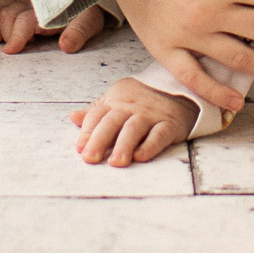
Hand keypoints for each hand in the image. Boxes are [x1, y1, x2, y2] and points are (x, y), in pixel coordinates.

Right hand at [0, 0, 107, 54]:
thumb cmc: (86, 12)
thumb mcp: (90, 22)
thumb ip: (79, 33)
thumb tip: (66, 46)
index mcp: (49, 8)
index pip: (25, 19)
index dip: (16, 35)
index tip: (10, 50)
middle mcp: (32, 2)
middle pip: (8, 13)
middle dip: (5, 32)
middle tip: (11, 47)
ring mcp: (23, 1)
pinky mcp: (17, 3)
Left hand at [69, 77, 199, 165]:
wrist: (179, 90)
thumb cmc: (142, 100)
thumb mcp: (117, 100)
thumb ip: (96, 111)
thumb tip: (73, 117)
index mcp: (116, 101)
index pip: (98, 115)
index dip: (87, 132)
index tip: (80, 149)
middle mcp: (132, 107)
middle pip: (112, 122)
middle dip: (99, 140)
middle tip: (90, 158)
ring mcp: (151, 115)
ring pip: (134, 128)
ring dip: (123, 145)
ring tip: (116, 162)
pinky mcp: (170, 124)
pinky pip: (159, 134)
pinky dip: (150, 146)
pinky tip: (140, 156)